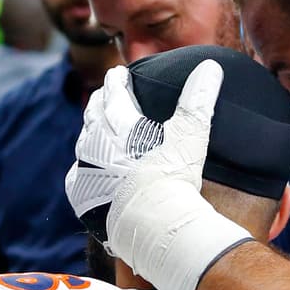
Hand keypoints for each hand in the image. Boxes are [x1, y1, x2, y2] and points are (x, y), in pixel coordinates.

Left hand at [65, 58, 247, 289]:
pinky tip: (89, 171)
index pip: (114, 93)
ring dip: (90, 133)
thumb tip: (211, 64)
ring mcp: (86, 170)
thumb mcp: (191, 133)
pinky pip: (78, 177)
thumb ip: (199, 98)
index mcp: (119, 123)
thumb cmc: (173, 178)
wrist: (153, 225)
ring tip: (95, 130)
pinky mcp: (82, 198)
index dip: (117, 81)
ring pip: (83, 143)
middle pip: (93, 115)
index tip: (118, 74)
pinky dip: (84, 169)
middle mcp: (95, 143)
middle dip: (99, 102)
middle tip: (102, 95)